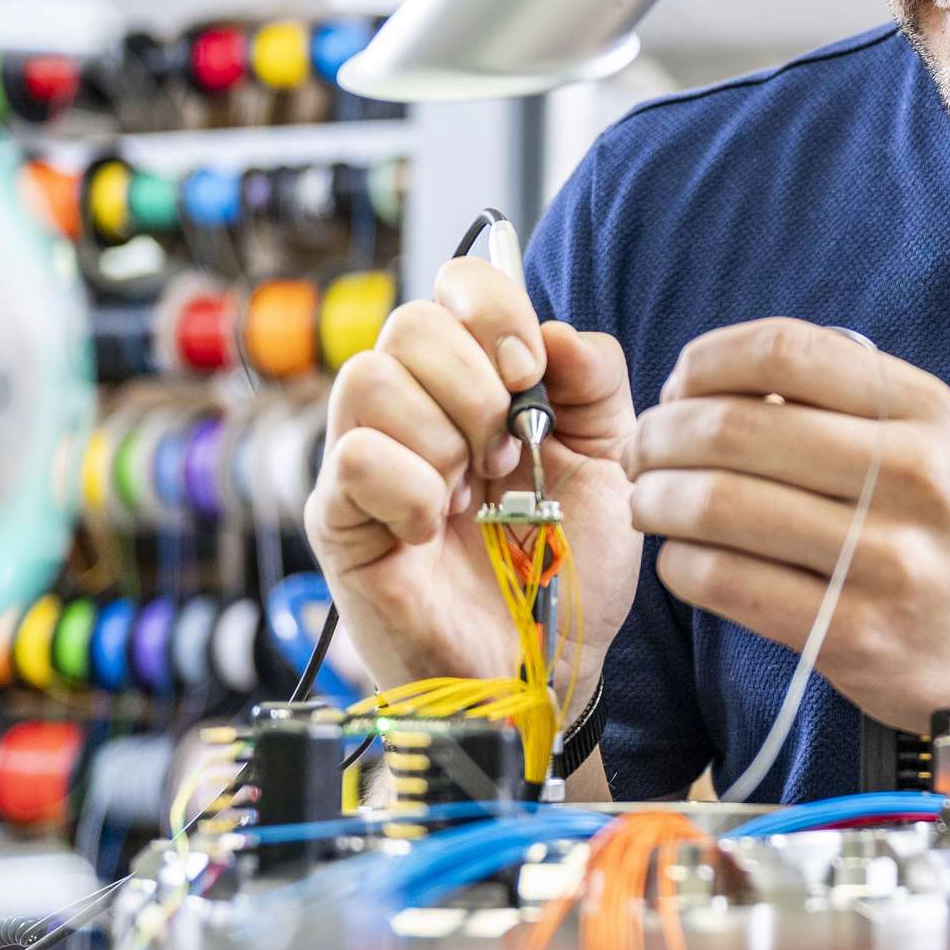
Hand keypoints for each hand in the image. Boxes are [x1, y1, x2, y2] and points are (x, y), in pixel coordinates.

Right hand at [307, 255, 638, 700]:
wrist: (549, 664)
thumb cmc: (568, 564)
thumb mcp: (612, 460)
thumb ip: (595, 382)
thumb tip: (554, 329)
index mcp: (475, 381)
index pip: (456, 285)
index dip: (494, 310)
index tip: (530, 370)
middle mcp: (412, 408)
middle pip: (409, 324)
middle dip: (474, 383)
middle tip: (503, 451)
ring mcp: (367, 461)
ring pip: (369, 379)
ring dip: (441, 436)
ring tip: (468, 494)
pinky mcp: (337, 519)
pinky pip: (353, 459)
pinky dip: (409, 490)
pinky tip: (434, 529)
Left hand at [622, 320, 949, 731]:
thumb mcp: (940, 443)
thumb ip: (849, 404)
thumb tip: (721, 381)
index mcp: (925, 413)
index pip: (785, 352)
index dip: (706, 360)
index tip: (679, 383)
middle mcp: (907, 475)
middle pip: (732, 429)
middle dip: (660, 435)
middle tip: (642, 450)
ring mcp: (881, 559)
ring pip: (715, 507)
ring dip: (656, 500)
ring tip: (651, 502)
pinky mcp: (851, 634)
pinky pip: (724, 583)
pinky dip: (682, 565)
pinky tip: (685, 560)